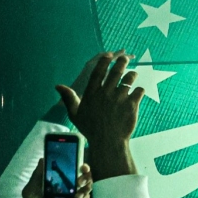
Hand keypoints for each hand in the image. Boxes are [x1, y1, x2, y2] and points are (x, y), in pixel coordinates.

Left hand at [17, 158, 92, 197]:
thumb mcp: (31, 189)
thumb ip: (36, 176)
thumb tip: (42, 159)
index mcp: (61, 178)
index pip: (74, 168)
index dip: (81, 165)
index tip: (82, 165)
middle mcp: (70, 184)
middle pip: (85, 176)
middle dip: (86, 176)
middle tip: (80, 181)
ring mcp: (74, 194)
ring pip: (87, 187)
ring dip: (85, 189)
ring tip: (77, 196)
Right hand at [55, 53, 142, 179]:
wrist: (108, 142)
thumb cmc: (91, 129)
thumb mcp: (76, 114)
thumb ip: (69, 98)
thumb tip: (58, 86)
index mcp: (92, 93)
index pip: (98, 71)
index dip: (104, 61)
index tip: (110, 55)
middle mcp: (106, 93)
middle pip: (116, 71)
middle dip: (122, 62)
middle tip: (125, 59)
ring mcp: (120, 98)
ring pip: (130, 79)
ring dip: (132, 75)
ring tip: (133, 75)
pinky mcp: (132, 105)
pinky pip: (139, 91)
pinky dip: (140, 90)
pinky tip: (138, 92)